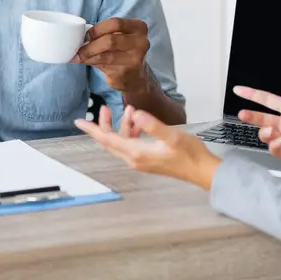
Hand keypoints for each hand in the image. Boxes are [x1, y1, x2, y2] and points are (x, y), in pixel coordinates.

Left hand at [73, 18, 151, 92]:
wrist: (136, 76)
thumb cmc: (123, 51)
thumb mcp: (120, 37)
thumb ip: (105, 33)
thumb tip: (79, 36)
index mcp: (139, 28)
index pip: (116, 23)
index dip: (98, 28)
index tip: (86, 35)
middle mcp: (141, 43)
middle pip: (110, 40)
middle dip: (91, 44)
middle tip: (79, 48)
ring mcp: (135, 59)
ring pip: (105, 55)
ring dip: (88, 55)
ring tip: (79, 56)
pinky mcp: (126, 73)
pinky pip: (103, 66)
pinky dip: (90, 63)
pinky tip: (84, 62)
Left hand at [75, 106, 220, 189]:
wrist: (202, 171)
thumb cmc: (189, 154)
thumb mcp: (172, 136)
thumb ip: (153, 125)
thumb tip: (137, 114)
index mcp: (136, 153)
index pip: (107, 139)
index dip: (92, 129)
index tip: (78, 121)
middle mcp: (134, 159)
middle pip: (110, 141)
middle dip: (105, 124)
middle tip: (105, 107)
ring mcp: (141, 161)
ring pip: (121, 142)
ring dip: (122, 126)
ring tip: (132, 111)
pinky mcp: (148, 160)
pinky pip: (131, 144)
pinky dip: (131, 132)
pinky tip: (141, 122)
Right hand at [234, 81, 280, 172]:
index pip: (267, 100)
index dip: (252, 94)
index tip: (239, 90)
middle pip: (262, 118)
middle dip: (250, 115)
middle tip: (242, 114)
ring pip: (265, 134)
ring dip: (264, 132)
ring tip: (272, 132)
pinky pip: (274, 149)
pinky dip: (273, 145)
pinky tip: (280, 141)